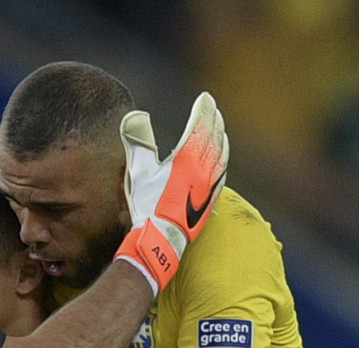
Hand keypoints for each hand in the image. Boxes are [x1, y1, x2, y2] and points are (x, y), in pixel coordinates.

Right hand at [114, 92, 228, 294]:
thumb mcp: (137, 170)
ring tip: (220, 130)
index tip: (205, 98)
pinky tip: (221, 161)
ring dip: (221, 140)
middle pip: (213, 139)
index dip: (203, 110)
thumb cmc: (146, 205)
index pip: (199, 127)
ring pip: (220, 156)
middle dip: (214, 121)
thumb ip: (138, 141)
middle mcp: (203, 170)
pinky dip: (222, 161)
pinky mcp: (210, 201)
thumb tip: (136, 116)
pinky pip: (221, 175)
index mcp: (186, 159)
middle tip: (213, 109)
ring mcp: (209, 186)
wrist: (160, 238)